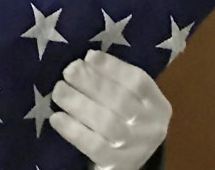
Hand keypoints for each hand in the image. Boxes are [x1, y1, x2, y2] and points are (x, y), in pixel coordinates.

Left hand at [50, 50, 170, 169]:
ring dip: (78, 103)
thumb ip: (113, 81)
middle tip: (68, 71)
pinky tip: (56, 117)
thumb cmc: (123, 120)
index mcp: (157, 105)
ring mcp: (136, 148)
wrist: (126, 160)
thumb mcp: (129, 100)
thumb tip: (86, 60)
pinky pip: (94, 146)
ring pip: (107, 123)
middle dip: (91, 83)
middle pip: (120, 101)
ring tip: (59, 91)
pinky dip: (73, 130)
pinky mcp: (116, 164)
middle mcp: (152, 127)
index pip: (139, 82)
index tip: (89, 56)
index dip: (113, 67)